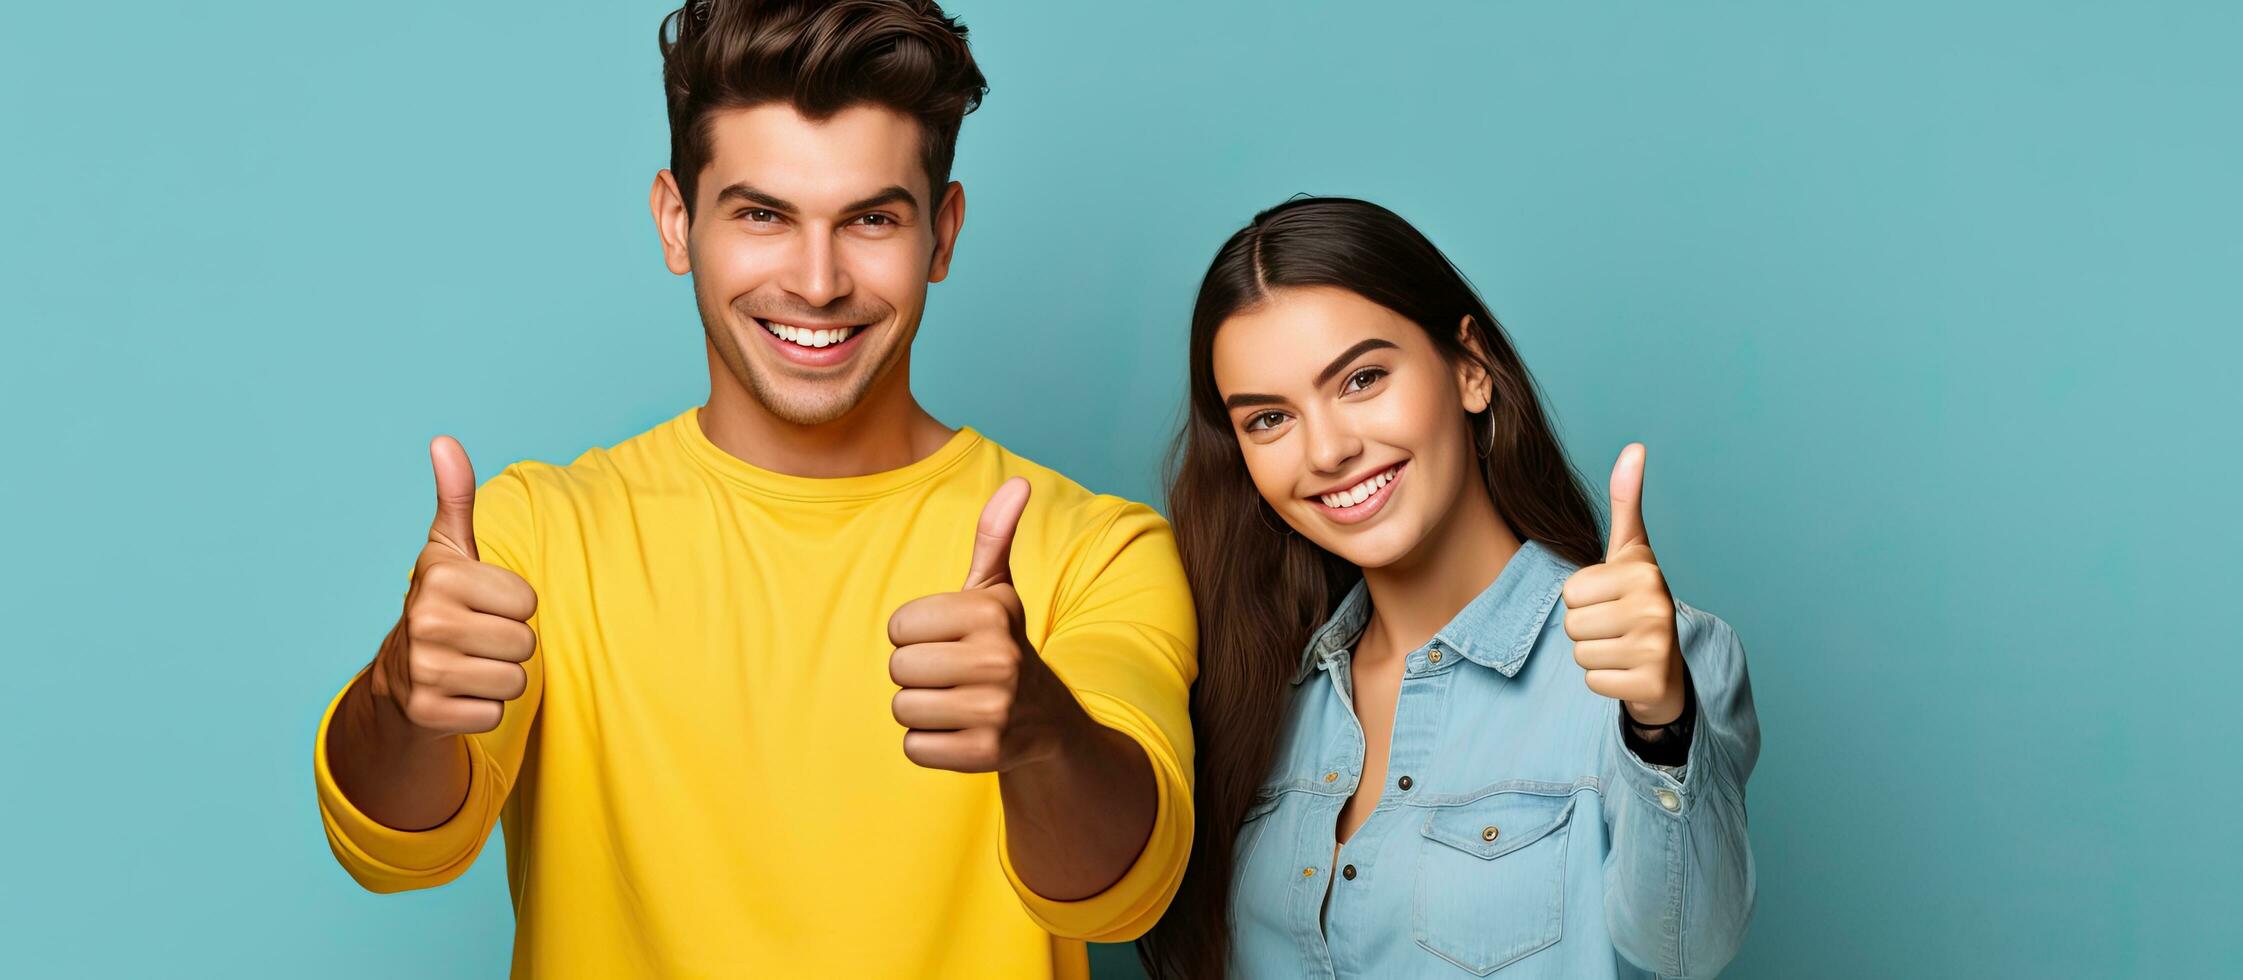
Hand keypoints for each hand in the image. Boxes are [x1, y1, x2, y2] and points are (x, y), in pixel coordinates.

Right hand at [369, 436, 539, 735]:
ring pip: (516, 680)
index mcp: (440, 578)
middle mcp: (426, 622)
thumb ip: (455, 498)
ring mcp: (424, 672)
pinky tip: (459, 695)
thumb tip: (445, 441)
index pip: (528, 601)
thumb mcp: (448, 551)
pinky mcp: (429, 715)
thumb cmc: (441, 606)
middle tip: (476, 641)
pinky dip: (484, 710)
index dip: (513, 607)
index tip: (481, 607)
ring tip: (469, 666)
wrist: (399, 681)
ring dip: (500, 677)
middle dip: (510, 645)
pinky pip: (496, 714)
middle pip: (526, 643)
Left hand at [887, 477, 1079, 772]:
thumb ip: (996, 536)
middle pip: (897, 667)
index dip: (916, 635)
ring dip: (921, 709)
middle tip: (953, 676)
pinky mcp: (985, 754)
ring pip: (902, 708)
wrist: (1047, 721)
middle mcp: (998, 658)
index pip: (898, 626)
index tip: (950, 641)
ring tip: (957, 702)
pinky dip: (929, 744)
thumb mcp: (998, 592)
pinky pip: (914, 746)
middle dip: (916, 674)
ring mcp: (994, 709)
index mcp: (991, 611)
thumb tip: (1019, 483)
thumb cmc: (1003, 646)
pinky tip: (960, 732)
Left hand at [1563, 443, 1685, 725]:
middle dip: (1586, 628)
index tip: (1611, 600)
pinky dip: (1605, 681)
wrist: (1669, 668)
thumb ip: (1627, 502)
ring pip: (1580, 653)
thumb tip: (1634, 447)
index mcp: (1644, 571)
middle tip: (1616, 628)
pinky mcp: (1650, 683)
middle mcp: (1655, 606)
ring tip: (1621, 648)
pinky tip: (1627, 671)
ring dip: (1594, 655)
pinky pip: (1592, 681)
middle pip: (1571, 623)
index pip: (1570, 591)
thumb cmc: (1639, 601)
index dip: (1583, 599)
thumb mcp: (1631, 551)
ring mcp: (1656, 647)